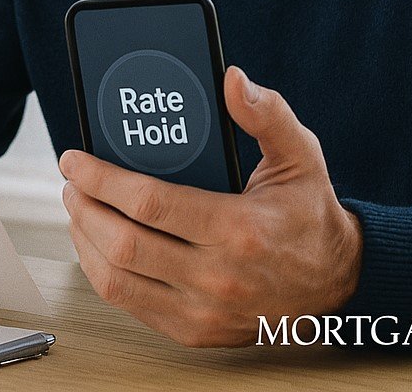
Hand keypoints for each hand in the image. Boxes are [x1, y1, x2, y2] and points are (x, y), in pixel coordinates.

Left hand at [60, 65, 362, 346]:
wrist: (339, 281)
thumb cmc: (310, 213)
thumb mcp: (300, 154)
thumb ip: (266, 114)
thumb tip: (231, 79)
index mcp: (239, 230)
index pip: (149, 204)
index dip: (101, 178)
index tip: (74, 159)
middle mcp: (218, 278)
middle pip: (123, 244)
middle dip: (84, 206)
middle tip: (72, 181)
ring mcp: (204, 311)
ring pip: (117, 279)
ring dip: (84, 239)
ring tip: (78, 207)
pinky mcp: (194, 331)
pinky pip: (130, 304)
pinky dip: (101, 271)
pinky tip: (96, 243)